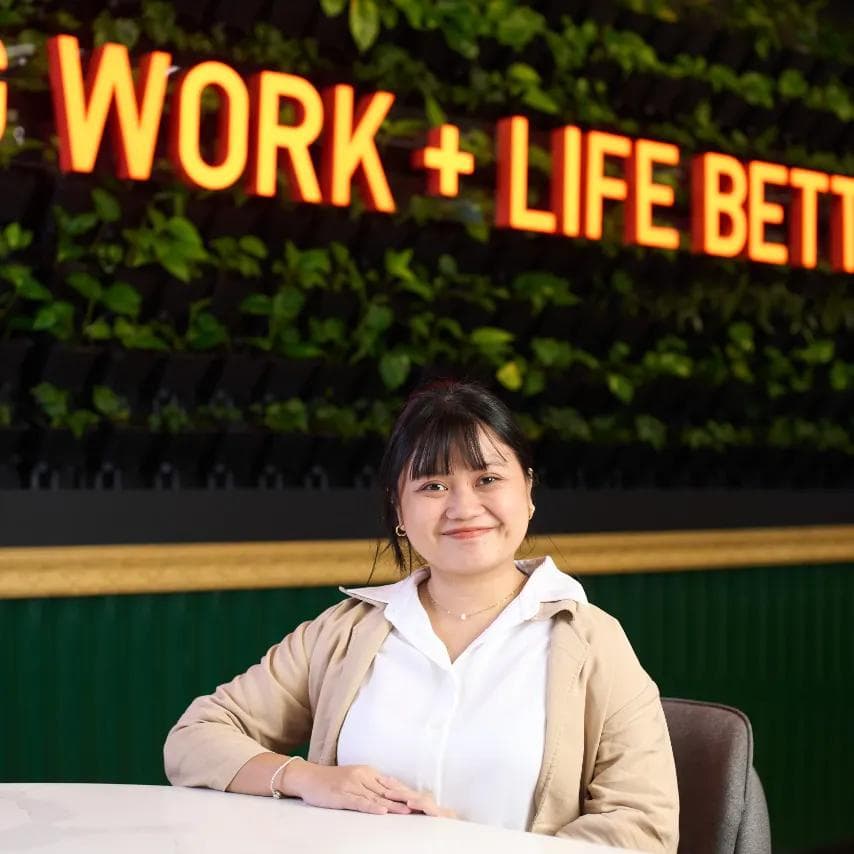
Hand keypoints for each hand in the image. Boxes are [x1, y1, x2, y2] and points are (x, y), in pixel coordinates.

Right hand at [283, 762, 413, 814]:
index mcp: (368, 772)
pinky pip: (359, 802)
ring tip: (408, 812)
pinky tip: (382, 812)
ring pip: (376, 797)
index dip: (406, 793)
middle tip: (420, 807)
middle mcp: (362, 776)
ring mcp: (352, 785)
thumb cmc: (332, 780)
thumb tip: (391, 791)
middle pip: (387, 790)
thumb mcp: (354, 777)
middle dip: (404, 800)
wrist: (308, 777)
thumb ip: (371, 784)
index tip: (421, 800)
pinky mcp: (342, 795)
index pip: (391, 784)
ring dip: (393, 806)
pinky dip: (371, 807)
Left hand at [378, 776, 456, 818]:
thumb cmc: (441, 824)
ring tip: (388, 793)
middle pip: (407, 791)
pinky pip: (426, 808)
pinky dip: (418, 804)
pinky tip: (409, 803)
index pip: (406, 791)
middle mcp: (426, 802)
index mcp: (421, 802)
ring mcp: (432, 807)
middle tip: (380, 780)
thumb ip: (414, 809)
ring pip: (414, 798)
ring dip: (401, 794)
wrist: (458, 833)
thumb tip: (401, 806)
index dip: (394, 784)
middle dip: (393, 785)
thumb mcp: (424, 816)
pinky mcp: (439, 814)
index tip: (382, 778)